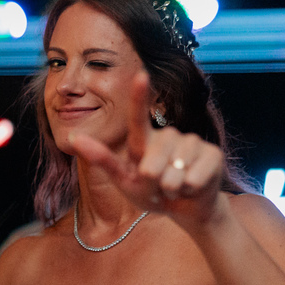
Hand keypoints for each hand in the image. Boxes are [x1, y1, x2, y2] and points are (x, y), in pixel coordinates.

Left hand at [69, 69, 224, 233]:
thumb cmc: (151, 193)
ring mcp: (192, 142)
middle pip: (153, 162)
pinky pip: (195, 177)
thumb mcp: (124, 180)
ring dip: (173, 188)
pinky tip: (193, 186)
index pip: (138, 120)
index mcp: (144, 141)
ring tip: (176, 186)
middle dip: (153, 184)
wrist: (186, 209)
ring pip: (176, 172)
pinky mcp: (212, 154)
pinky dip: (191, 189)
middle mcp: (168, 135)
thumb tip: (73, 136)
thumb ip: (102, 159)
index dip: (139, 97)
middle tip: (159, 187)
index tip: (141, 75)